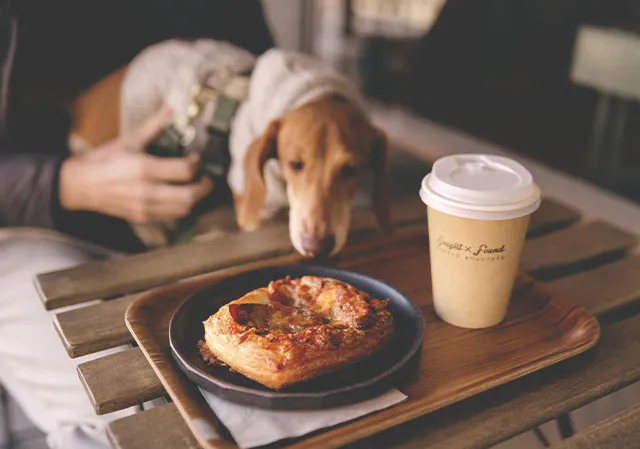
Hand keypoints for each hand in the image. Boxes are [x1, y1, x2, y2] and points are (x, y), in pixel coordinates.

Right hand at [59, 106, 212, 223]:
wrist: (79, 186)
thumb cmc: (104, 160)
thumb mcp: (130, 139)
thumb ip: (155, 124)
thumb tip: (172, 105)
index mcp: (145, 169)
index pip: (185, 171)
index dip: (196, 164)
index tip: (196, 157)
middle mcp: (147, 191)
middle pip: (189, 196)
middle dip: (203, 187)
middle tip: (206, 178)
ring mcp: (145, 207)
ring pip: (183, 209)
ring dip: (195, 199)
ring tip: (195, 187)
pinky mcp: (142, 218)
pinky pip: (171, 217)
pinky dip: (181, 208)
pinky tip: (179, 197)